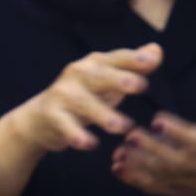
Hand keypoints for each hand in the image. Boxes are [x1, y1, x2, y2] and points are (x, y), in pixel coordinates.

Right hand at [0, 44, 161, 195]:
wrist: (39, 117)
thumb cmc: (83, 96)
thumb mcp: (107, 79)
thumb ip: (132, 66)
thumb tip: (157, 51)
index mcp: (95, 63)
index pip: (117, 58)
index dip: (134, 59)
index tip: (153, 62)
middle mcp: (77, 74)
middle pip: (100, 76)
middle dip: (119, 80)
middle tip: (140, 86)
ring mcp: (62, 94)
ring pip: (85, 103)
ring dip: (104, 114)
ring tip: (123, 127)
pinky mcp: (51, 115)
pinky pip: (65, 125)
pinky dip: (77, 135)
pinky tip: (90, 145)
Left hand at [111, 88, 195, 195]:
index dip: (176, 132)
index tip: (157, 120)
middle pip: (173, 162)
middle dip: (150, 149)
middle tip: (131, 135)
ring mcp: (187, 184)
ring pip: (160, 177)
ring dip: (137, 165)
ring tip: (119, 151)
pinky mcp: (176, 193)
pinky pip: (153, 188)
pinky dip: (134, 180)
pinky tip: (118, 167)